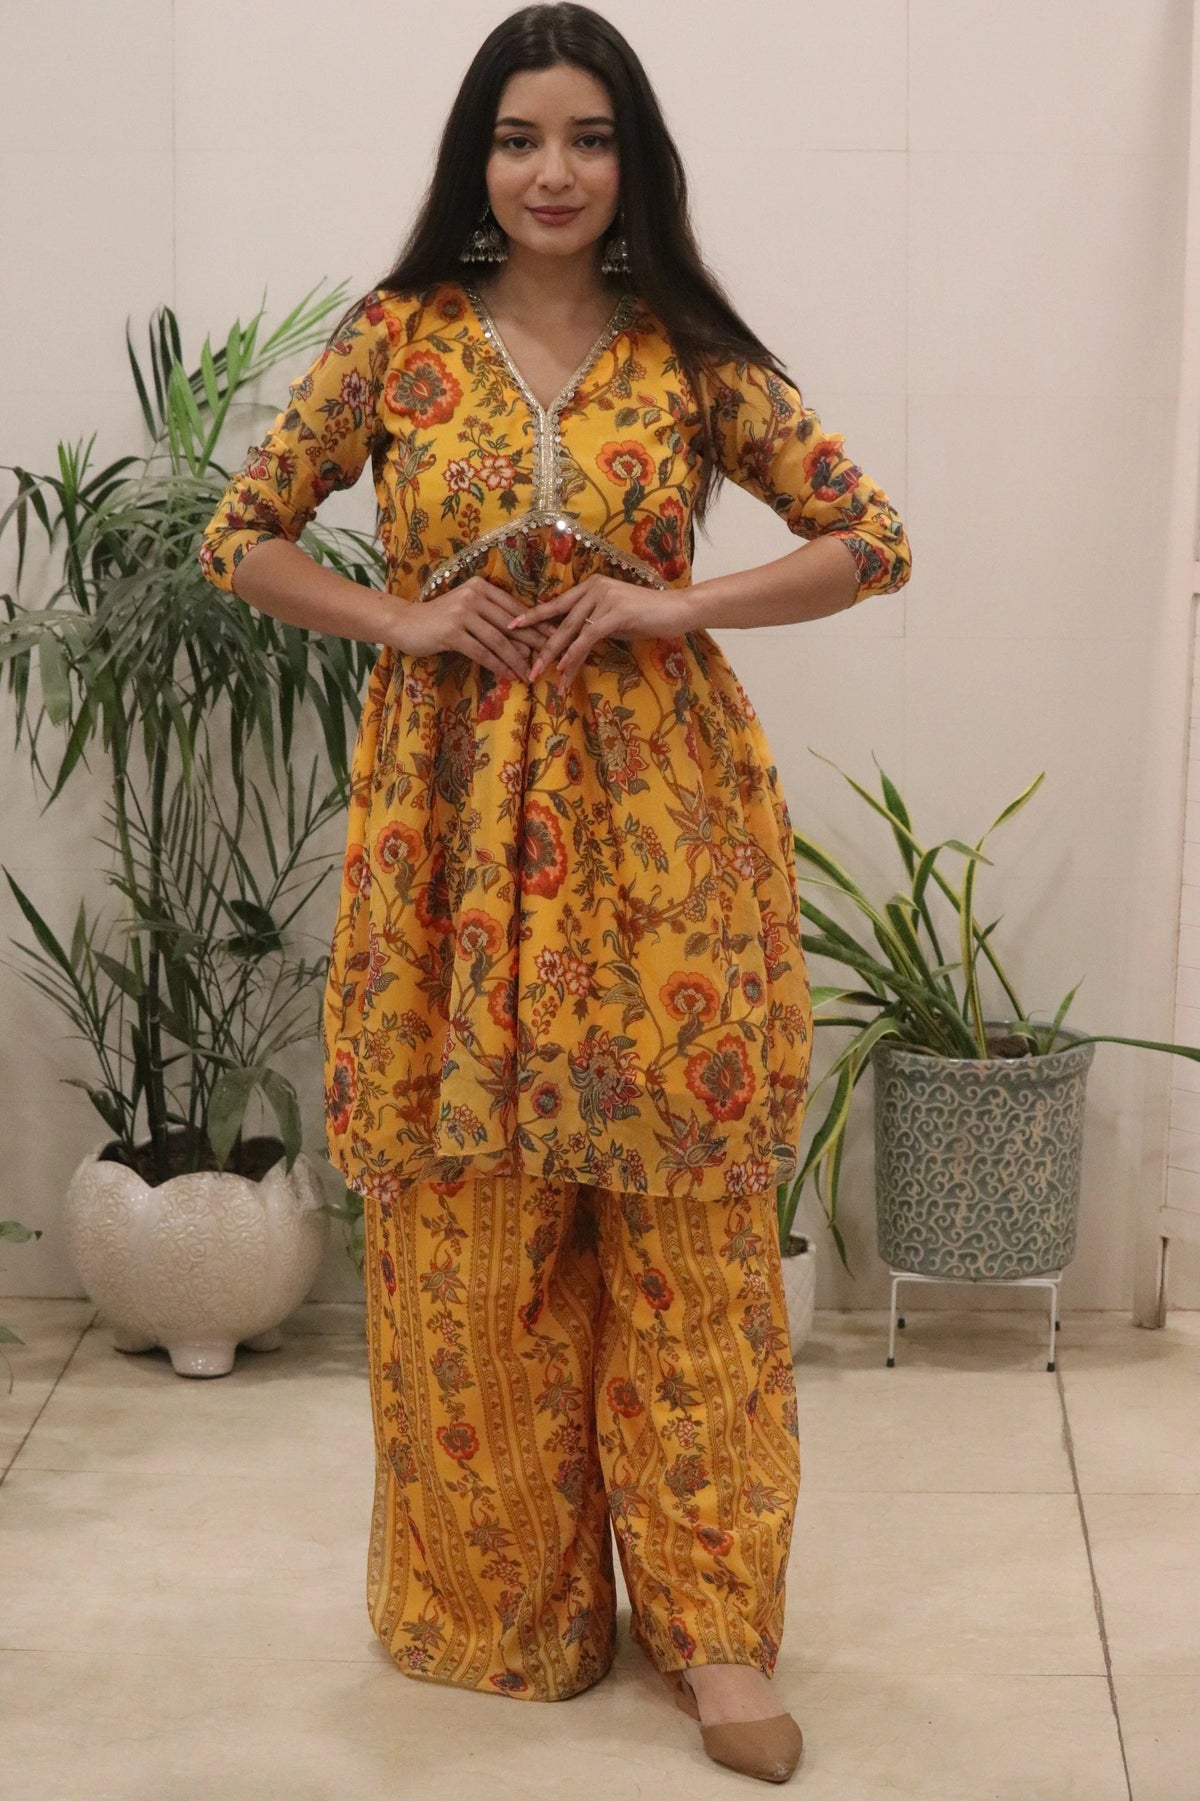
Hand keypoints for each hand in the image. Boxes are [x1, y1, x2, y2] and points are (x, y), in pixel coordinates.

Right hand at [383, 575, 555, 679]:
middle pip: (511, 624)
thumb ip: (493, 619)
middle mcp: (473, 596)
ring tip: (530, 674)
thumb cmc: (439, 619)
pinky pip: (482, 652)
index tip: (555, 639)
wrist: (404, 623)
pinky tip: (509, 676)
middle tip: (549, 660)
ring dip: (517, 660)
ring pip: (498, 641)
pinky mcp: (452, 632)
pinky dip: (499, 666)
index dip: (537, 625)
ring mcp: (462, 613)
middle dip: (533, 644)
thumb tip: (526, 641)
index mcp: (481, 586)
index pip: (515, 608)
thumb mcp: (468, 611)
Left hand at [505, 574, 696, 685]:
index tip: (511, 627)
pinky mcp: (615, 612)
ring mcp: (604, 598)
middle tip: (526, 667)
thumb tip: (572, 642)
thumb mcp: (613, 619)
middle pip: (559, 620)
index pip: (556, 604)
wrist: (677, 610)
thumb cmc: (647, 616)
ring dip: (554, 656)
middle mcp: (593, 588)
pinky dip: (575, 654)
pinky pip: (588, 636)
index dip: (533, 616)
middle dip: (541, 646)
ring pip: (570, 630)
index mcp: (589, 586)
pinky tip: (565, 669)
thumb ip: (592, 625)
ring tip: (541, 675)